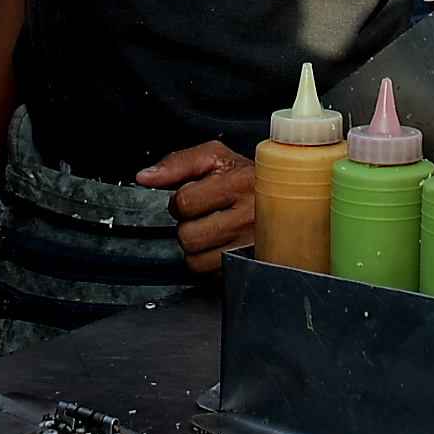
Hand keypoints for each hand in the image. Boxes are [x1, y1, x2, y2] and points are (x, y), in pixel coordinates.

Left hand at [135, 141, 256, 274]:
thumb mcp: (216, 157)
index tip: (196, 197)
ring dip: (198, 247)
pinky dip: (211, 263)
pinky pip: (211, 275)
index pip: (184, 202)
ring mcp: (253, 246)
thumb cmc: (248, 177)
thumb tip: (145, 177)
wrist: (288, 198)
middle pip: (188, 235)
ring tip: (215, 230)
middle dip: (189, 225)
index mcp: (240, 183)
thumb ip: (178, 163)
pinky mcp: (253, 267)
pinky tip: (224, 245)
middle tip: (207, 215)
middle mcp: (250, 216)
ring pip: (196, 260)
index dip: (181, 200)